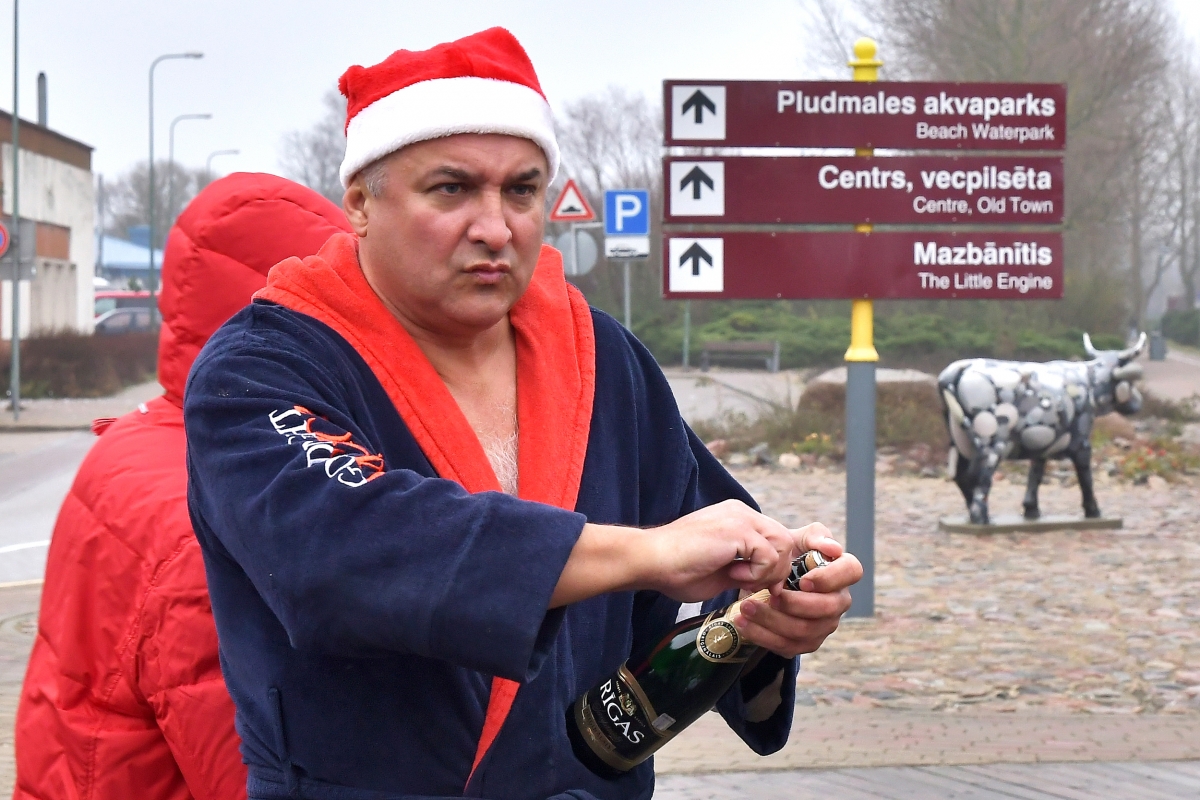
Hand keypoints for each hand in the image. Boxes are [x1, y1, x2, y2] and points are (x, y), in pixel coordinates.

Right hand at [550, 500, 807, 607]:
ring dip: (767, 571)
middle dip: (776, 569)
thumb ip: (747, 569)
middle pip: (786, 540)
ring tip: (739, 578)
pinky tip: (732, 574)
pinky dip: (756, 573)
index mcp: (738, 518)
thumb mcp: (722, 570)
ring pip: (783, 546)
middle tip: (750, 585)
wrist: (651, 560)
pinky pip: (769, 556)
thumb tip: (770, 582)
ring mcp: (741, 518)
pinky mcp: (738, 530)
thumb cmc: (677, 569)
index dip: (773, 565)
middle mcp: (742, 512)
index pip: (776, 538)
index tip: (755, 585)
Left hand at [730, 523, 861, 657]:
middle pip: (827, 609)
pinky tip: (742, 623)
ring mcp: (824, 624)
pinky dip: (762, 635)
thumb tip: (832, 548)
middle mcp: (838, 600)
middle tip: (768, 594)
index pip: (852, 572)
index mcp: (842, 571)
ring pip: (805, 630)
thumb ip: (815, 536)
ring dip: (772, 620)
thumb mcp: (797, 539)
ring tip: (745, 607)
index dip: (830, 578)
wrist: (765, 576)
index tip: (802, 580)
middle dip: (794, 603)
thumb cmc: (786, 555)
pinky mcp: (805, 642)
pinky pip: (788, 646)